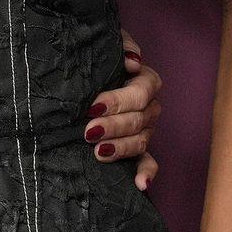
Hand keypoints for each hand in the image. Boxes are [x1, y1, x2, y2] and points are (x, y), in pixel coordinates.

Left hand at [86, 28, 162, 188]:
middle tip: (88, 131)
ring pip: (140, 142)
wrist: (83, 73)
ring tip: (98, 152)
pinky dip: (146, 175)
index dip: (118, 100)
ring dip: (121, 149)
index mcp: (144, 81)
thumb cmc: (95, 58)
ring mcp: (145, 129)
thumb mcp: (105, 45)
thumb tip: (133, 61)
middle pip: (139, 120)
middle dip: (114, 126)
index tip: (93, 106)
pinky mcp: (137, 149)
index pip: (140, 93)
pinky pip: (148, 163)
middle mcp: (148, 106)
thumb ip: (121, 45)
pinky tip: (140, 186)